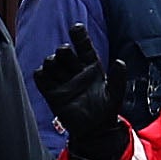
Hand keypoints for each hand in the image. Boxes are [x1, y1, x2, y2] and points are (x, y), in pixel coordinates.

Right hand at [34, 27, 132, 159]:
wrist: (94, 131)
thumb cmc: (106, 111)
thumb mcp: (115, 94)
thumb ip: (118, 79)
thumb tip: (120, 62)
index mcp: (91, 67)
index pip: (84, 47)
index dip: (80, 36)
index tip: (76, 28)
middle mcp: (76, 71)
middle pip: (64, 52)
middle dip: (63, 50)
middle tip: (65, 53)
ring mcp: (63, 81)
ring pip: (51, 63)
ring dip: (51, 61)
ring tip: (55, 66)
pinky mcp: (52, 93)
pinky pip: (41, 79)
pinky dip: (40, 75)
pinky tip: (44, 75)